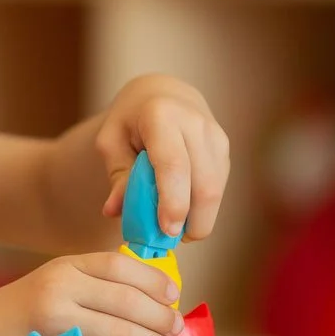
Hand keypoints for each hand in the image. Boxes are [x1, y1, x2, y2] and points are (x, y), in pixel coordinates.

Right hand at [0, 251, 182, 335]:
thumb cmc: (23, 319)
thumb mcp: (54, 288)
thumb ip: (95, 288)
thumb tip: (155, 302)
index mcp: (65, 266)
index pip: (119, 265)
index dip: (153, 280)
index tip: (174, 296)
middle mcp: (60, 286)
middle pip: (127, 300)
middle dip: (160, 318)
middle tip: (177, 332)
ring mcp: (55, 318)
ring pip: (120, 330)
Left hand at [95, 74, 229, 242]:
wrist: (161, 95)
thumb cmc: (129, 121)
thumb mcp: (110, 141)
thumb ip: (116, 175)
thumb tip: (113, 212)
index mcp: (161, 116)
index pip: (173, 165)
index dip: (174, 202)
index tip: (167, 230)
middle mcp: (195, 123)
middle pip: (203, 183)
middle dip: (192, 220)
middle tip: (168, 240)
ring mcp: (215, 135)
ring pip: (216, 189)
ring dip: (199, 218)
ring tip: (173, 230)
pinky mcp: (224, 149)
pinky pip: (218, 187)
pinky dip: (203, 208)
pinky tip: (184, 214)